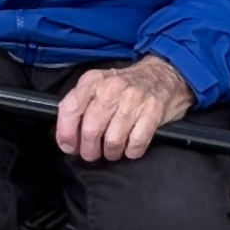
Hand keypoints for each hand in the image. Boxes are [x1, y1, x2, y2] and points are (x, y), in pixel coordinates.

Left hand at [55, 55, 192, 162]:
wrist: (163, 75)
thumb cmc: (124, 86)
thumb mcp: (98, 85)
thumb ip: (81, 104)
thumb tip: (67, 136)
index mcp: (92, 81)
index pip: (70, 108)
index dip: (66, 133)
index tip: (69, 147)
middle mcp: (111, 88)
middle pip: (91, 129)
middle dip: (89, 150)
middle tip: (92, 154)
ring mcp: (133, 100)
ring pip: (112, 140)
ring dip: (110, 153)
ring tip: (112, 151)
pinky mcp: (153, 112)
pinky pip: (136, 144)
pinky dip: (131, 152)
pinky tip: (130, 149)